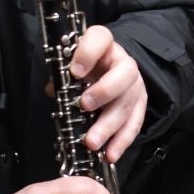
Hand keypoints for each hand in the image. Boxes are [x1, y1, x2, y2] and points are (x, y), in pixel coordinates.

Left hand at [68, 24, 145, 162]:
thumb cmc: (86, 66)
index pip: (100, 39)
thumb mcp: (71, 65)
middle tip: (84, 106)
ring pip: (128, 103)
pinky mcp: (140, 105)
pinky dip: (122, 141)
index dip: (88, 53)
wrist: (109, 69)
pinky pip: (135, 124)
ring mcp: (135, 85)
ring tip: (92, 142)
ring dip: (109, 125)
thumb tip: (53, 89)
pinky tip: (110, 155)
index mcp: (103, 45)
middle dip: (105, 91)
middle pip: (124, 74)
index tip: (74, 72)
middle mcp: (123, 63)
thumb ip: (62, 75)